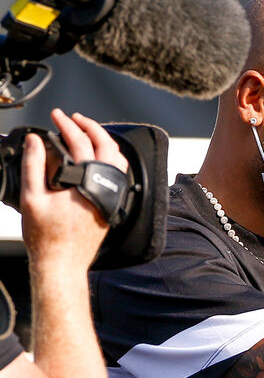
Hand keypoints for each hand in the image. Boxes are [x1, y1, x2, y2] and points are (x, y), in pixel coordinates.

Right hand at [20, 110, 126, 269]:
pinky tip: (94, 156)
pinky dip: (108, 158)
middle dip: (90, 127)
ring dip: (103, 141)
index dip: (68, 125)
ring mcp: (114, 197)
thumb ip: (33, 165)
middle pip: (107, 146)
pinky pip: (118, 174)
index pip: (82, 143)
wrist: (63, 263)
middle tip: (73, 118)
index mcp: (88, 183)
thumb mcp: (31, 197)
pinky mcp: (114, 205)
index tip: (57, 115)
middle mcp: (107, 188)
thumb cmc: (47, 236)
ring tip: (85, 131)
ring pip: (117, 160)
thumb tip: (36, 141)